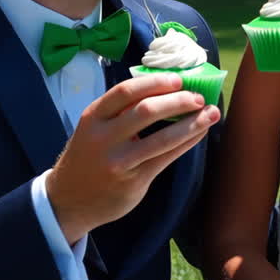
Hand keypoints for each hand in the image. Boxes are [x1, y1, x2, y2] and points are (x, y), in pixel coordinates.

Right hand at [47, 73, 220, 242]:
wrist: (68, 200)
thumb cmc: (88, 156)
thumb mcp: (94, 128)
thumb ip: (120, 112)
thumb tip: (165, 90)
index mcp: (93, 117)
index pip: (125, 91)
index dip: (155, 82)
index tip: (178, 79)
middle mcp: (103, 138)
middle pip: (146, 111)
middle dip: (178, 101)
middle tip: (198, 97)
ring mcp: (119, 162)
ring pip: (161, 138)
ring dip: (191, 124)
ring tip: (210, 114)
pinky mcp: (133, 181)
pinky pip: (166, 158)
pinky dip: (186, 143)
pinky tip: (198, 133)